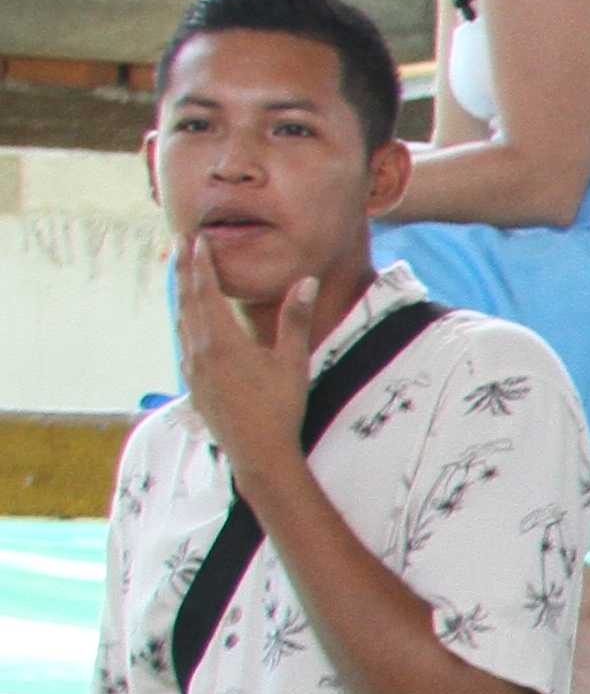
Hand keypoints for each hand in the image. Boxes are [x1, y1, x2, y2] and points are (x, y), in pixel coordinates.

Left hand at [173, 236, 318, 486]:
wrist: (257, 453)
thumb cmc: (279, 408)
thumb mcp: (292, 362)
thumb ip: (294, 319)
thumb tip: (306, 281)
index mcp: (223, 342)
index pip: (205, 291)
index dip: (200, 264)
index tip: (197, 240)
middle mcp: (200, 351)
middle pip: (186, 300)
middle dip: (184, 270)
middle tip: (180, 245)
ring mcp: (192, 368)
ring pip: (181, 320)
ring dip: (181, 293)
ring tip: (181, 274)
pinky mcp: (193, 382)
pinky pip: (184, 341)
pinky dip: (184, 319)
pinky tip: (189, 320)